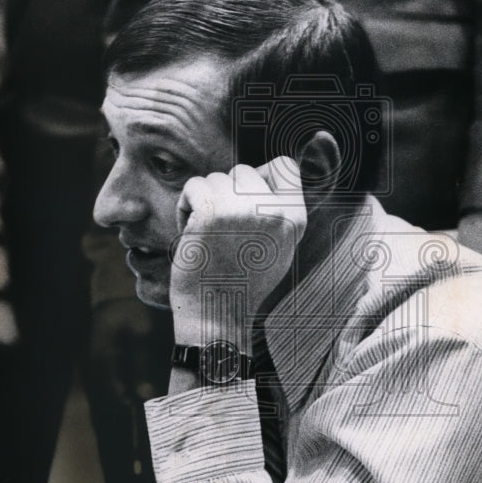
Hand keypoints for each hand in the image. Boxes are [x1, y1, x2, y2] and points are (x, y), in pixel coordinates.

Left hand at [170, 157, 306, 347]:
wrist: (217, 317)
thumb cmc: (242, 283)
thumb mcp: (279, 248)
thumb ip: (279, 210)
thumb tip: (264, 171)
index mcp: (295, 218)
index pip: (284, 166)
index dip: (260, 178)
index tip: (245, 206)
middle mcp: (273, 210)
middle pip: (242, 171)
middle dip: (227, 194)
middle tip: (222, 230)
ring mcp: (242, 210)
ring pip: (215, 178)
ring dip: (204, 202)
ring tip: (208, 236)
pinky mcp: (211, 212)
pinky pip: (194, 186)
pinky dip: (185, 206)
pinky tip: (190, 232)